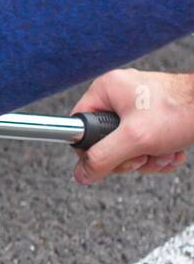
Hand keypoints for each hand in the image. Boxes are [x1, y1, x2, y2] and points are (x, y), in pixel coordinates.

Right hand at [71, 69, 193, 183]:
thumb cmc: (182, 109)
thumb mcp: (135, 139)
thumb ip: (102, 158)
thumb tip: (82, 173)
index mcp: (106, 90)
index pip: (81, 127)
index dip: (95, 149)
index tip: (116, 156)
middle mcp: (119, 95)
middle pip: (106, 141)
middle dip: (130, 156)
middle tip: (145, 154)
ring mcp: (137, 106)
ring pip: (127, 146)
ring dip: (147, 158)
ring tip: (164, 152)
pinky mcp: (153, 116)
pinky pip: (144, 143)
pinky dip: (158, 153)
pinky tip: (171, 151)